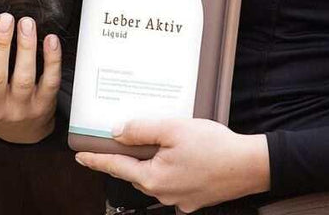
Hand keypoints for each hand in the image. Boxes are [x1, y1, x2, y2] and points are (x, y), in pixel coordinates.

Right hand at [0, 11, 61, 143]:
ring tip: (26, 22)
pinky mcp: (43, 104)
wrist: (19, 131)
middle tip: (4, 18)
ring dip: (25, 48)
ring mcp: (21, 107)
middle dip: (0, 45)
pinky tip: (51, 39)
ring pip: (24, 77)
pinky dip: (52, 60)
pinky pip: (50, 82)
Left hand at [74, 118, 269, 211]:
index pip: (116, 167)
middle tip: (121, 139)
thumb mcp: (173, 128)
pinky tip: (183, 155)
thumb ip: (142, 130)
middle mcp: (163, 194)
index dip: (96, 160)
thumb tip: (118, 132)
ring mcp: (179, 200)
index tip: (80, 157)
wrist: (248, 166)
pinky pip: (174, 183)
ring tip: (159, 141)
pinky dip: (171, 169)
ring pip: (155, 178)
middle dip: (128, 158)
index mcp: (153, 178)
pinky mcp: (194, 199)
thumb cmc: (213, 146)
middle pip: (136, 173)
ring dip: (152, 162)